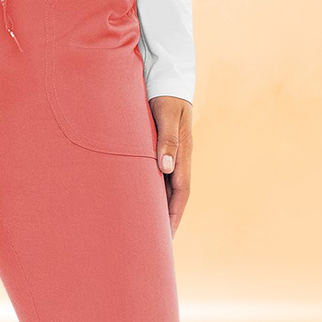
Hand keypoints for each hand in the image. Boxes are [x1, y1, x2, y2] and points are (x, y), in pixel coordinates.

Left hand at [149, 96, 192, 236]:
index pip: (180, 193)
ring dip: (157, 209)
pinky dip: (150, 193)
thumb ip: (167, 140)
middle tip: (154, 244)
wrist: (167, 77)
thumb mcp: (167, 114)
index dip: (173, 217)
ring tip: (145, 230)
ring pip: (164, 189)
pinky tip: (139, 203)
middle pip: (173, 197)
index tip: (166, 237)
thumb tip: (166, 168)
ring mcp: (169, 155)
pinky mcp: (160, 150)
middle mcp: (177, 159)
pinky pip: (156, 177)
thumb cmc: (166, 95)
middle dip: (166, 221)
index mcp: (182, 154)